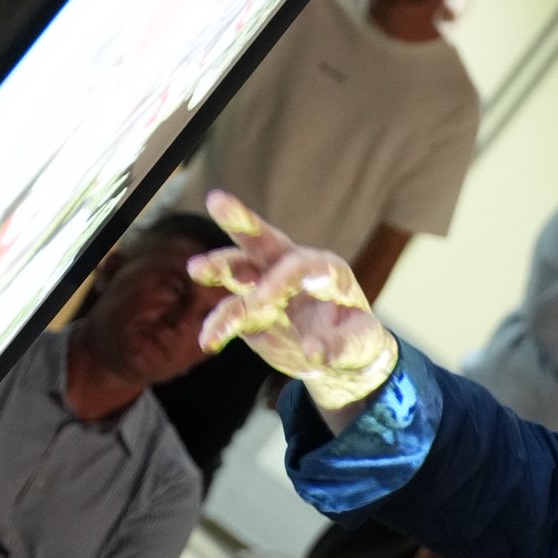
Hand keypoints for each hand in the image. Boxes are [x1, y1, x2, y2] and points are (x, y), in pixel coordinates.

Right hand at [192, 191, 395, 411]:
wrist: (340, 357)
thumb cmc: (358, 341)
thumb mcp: (360, 346)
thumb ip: (338, 348)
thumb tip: (314, 352)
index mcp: (326, 270)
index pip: (301, 264)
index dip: (280, 279)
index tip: (261, 301)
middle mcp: (293, 271)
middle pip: (266, 242)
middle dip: (242, 223)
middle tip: (216, 201)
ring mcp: (270, 288)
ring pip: (241, 270)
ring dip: (219, 268)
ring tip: (197, 269)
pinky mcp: (253, 311)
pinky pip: (232, 314)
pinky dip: (219, 326)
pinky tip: (209, 340)